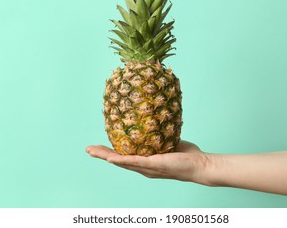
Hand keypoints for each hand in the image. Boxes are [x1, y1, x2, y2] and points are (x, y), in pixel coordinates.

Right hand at [86, 141, 213, 184]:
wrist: (198, 165)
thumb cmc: (186, 155)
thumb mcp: (169, 141)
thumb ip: (160, 133)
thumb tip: (157, 117)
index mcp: (145, 161)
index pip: (124, 156)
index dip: (111, 152)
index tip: (99, 146)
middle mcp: (143, 167)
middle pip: (118, 160)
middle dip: (102, 154)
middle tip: (88, 149)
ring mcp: (147, 168)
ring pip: (122, 162)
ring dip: (106, 156)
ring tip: (93, 152)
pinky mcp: (153, 165)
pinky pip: (134, 162)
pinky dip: (121, 160)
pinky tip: (111, 158)